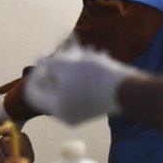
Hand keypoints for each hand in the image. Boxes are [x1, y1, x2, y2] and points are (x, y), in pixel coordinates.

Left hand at [24, 40, 142, 124]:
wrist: (130, 89)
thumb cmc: (93, 77)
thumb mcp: (64, 65)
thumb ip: (47, 63)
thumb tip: (39, 62)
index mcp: (56, 108)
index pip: (32, 92)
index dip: (35, 72)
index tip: (44, 58)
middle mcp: (68, 113)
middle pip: (53, 86)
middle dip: (59, 64)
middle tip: (64, 49)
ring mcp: (84, 109)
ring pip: (71, 82)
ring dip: (76, 63)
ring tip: (86, 49)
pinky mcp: (98, 103)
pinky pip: (86, 84)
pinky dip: (88, 70)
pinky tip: (97, 55)